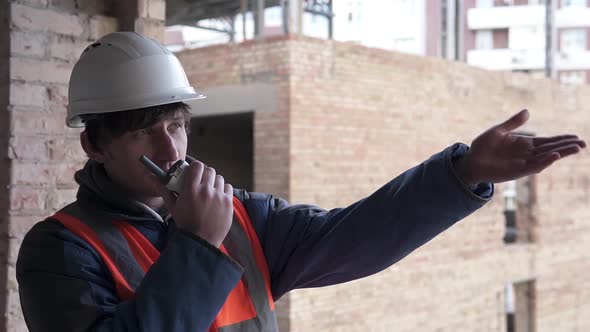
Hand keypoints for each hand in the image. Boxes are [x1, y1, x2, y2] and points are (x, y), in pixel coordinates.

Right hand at [160, 160, 233, 246]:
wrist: (200, 240)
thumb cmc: (185, 224)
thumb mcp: (172, 207)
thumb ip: (165, 191)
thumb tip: (154, 178)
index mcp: (191, 190)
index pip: (197, 166)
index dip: (196, 167)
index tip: (195, 172)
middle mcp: (206, 190)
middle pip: (209, 170)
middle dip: (205, 174)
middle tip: (202, 182)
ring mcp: (219, 196)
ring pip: (219, 178)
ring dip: (214, 182)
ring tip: (210, 190)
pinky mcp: (228, 203)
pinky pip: (228, 188)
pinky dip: (224, 190)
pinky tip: (218, 196)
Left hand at [455, 109, 586, 184]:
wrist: (470, 161)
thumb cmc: (482, 147)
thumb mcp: (498, 131)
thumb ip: (512, 123)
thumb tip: (527, 111)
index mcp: (524, 144)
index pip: (547, 141)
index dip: (560, 139)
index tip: (575, 136)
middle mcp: (526, 154)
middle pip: (551, 149)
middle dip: (566, 146)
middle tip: (583, 143)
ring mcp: (522, 163)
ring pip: (546, 158)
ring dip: (560, 153)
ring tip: (576, 148)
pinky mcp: (516, 172)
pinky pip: (533, 167)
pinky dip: (544, 162)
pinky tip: (554, 156)